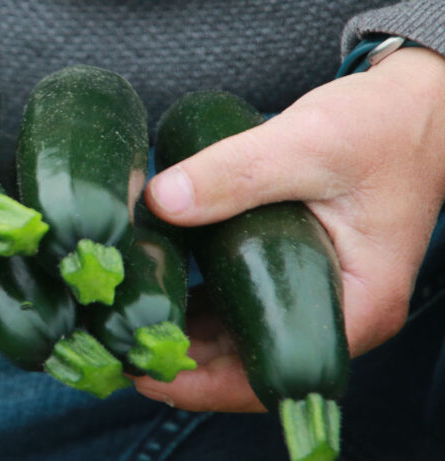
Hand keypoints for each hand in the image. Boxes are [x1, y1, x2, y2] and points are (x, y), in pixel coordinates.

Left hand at [138, 47, 444, 410]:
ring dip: (188, 336)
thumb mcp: (305, 144)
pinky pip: (244, 306)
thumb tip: (160, 201)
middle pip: (252, 364)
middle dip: (185, 361)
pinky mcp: (297, 273)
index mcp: (358, 304)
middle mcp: (340, 313)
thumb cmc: (379, 127)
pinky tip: (157, 293)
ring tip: (127, 324)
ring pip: (243, 338)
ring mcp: (317, 296)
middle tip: (120, 346)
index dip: (207, 384)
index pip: (276, 374)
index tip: (147, 373)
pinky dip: (201, 307)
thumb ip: (234, 173)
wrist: (414, 105)